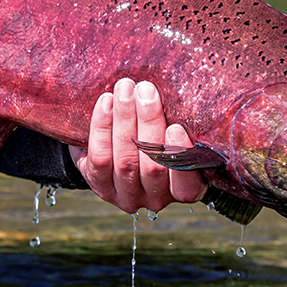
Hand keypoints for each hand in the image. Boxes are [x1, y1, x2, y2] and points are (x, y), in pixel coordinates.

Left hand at [70, 79, 205, 213]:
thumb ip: (181, 121)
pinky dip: (101, 127)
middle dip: (148, 123)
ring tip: (125, 88)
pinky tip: (106, 102)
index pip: (185, 186)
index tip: (176, 127)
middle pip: (152, 166)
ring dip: (124, 120)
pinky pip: (100, 158)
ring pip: (125, 161)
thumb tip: (186, 87)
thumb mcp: (176, 132)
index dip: (180, 157)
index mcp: (184, 190)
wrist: (116, 148)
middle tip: (145, 90)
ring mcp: (126, 195)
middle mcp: (156, 198)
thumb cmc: (160, 134)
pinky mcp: (100, 186)